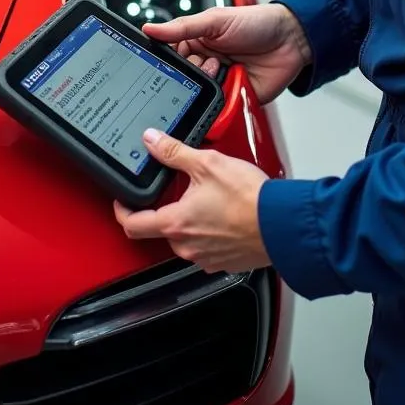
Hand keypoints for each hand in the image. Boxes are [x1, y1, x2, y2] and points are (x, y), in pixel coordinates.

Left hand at [114, 128, 270, 272]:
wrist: (283, 224)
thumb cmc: (250, 199)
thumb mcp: (207, 163)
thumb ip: (174, 152)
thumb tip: (152, 141)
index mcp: (176, 223)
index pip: (132, 225)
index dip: (121, 211)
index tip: (123, 200)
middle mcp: (187, 247)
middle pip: (161, 229)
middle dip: (166, 209)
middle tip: (178, 189)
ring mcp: (206, 258)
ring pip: (186, 238)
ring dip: (190, 220)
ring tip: (209, 199)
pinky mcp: (225, 263)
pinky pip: (208, 247)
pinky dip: (210, 232)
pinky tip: (225, 215)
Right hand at [143, 4, 311, 104]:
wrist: (292, 40)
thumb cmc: (256, 23)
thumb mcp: (216, 20)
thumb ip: (182, 27)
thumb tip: (149, 29)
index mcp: (195, 44)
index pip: (169, 59)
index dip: (167, 63)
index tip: (167, 64)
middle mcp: (204, 65)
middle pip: (182, 82)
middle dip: (191, 76)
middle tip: (206, 63)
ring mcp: (219, 84)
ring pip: (199, 97)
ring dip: (207, 88)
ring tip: (222, 70)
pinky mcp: (233, 99)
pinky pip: (219, 109)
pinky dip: (220, 104)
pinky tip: (227, 89)